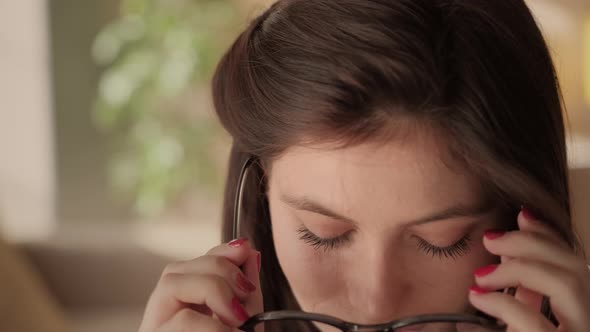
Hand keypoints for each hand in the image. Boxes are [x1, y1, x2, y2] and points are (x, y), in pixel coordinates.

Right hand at [138, 238, 262, 331]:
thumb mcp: (243, 320)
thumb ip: (246, 291)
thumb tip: (250, 250)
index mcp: (177, 308)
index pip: (190, 265)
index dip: (220, 251)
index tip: (246, 251)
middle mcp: (158, 315)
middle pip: (175, 268)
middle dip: (220, 270)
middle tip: (247, 299)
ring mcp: (152, 327)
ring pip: (171, 283)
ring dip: (215, 292)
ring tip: (240, 320)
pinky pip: (182, 320)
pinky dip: (215, 325)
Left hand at [469, 208, 589, 330]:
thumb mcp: (524, 321)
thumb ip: (524, 290)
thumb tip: (507, 250)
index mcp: (583, 312)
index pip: (577, 264)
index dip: (551, 235)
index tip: (522, 215)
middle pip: (576, 267)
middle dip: (532, 243)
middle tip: (491, 239)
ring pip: (566, 284)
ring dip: (519, 268)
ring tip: (481, 276)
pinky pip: (533, 321)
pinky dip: (501, 303)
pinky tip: (478, 298)